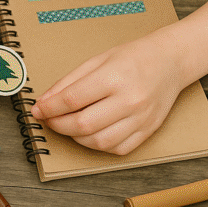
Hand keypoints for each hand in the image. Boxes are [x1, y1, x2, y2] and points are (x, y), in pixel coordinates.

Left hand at [30, 33, 183, 154]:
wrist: (170, 61)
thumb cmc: (133, 57)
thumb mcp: (97, 60)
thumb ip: (68, 82)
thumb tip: (44, 101)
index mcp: (114, 77)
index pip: (72, 99)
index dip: (49, 108)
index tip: (37, 110)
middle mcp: (129, 100)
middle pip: (83, 124)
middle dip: (58, 125)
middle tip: (49, 119)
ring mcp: (141, 118)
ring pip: (98, 142)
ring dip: (76, 138)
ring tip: (68, 126)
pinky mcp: (148, 130)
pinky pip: (117, 149)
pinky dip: (98, 145)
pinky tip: (91, 133)